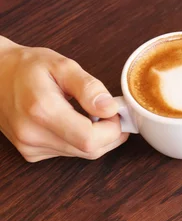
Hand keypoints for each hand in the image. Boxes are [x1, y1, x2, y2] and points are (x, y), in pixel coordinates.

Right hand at [0, 38, 128, 161]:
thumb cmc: (27, 67)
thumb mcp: (62, 65)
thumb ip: (89, 88)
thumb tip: (110, 108)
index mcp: (42, 111)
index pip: (90, 139)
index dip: (112, 129)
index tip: (115, 111)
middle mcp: (33, 135)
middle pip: (89, 151)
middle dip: (110, 134)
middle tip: (111, 112)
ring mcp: (30, 147)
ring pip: (81, 154)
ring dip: (97, 138)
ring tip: (92, 113)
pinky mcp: (30, 153)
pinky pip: (69, 153)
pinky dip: (80, 140)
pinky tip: (75, 121)